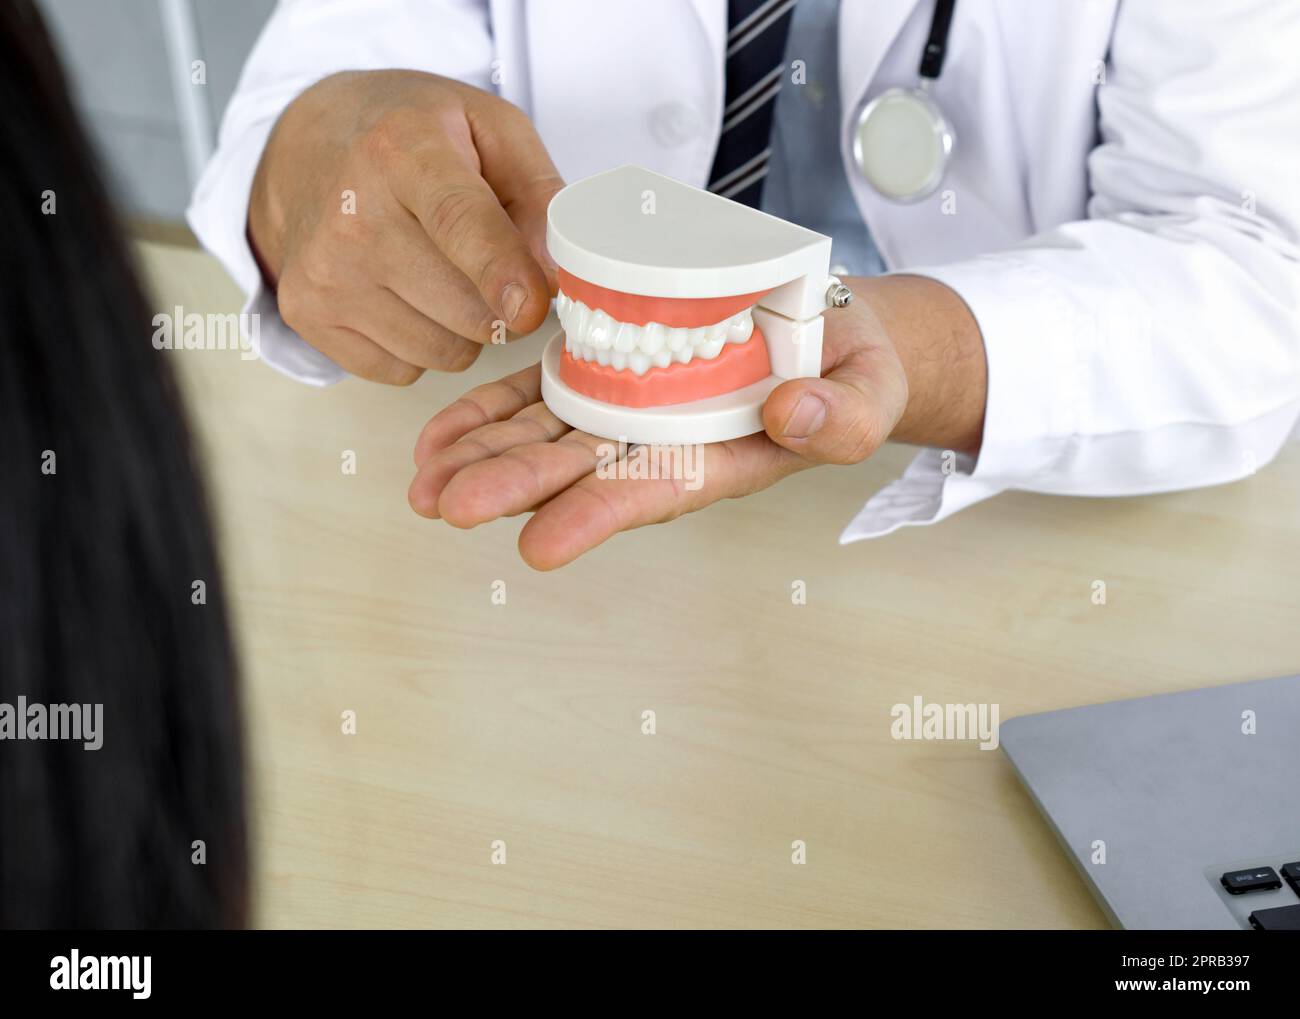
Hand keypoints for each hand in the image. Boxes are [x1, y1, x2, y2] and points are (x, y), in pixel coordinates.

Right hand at [248, 70, 563, 383]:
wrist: (307, 147)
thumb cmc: (410, 137)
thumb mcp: (489, 129)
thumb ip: (539, 195)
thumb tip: (555, 276)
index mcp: (402, 151)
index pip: (458, 222)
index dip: (501, 271)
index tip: (533, 307)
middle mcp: (352, 217)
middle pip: (466, 309)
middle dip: (502, 304)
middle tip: (491, 266)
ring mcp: (324, 274)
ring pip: (443, 352)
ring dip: (464, 329)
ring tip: (442, 273)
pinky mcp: (308, 316)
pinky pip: (404, 370)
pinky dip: (420, 345)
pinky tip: (404, 294)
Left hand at [407, 285, 911, 568]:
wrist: (834, 332)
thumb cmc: (857, 370)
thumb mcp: (873, 392)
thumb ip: (845, 415)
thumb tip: (793, 415)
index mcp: (724, 458)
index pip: (653, 492)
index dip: (597, 517)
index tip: (539, 544)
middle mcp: (665, 442)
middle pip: (580, 470)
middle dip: (513, 486)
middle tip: (445, 505)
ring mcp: (632, 408)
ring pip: (547, 435)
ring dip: (486, 455)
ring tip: (423, 481)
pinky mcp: (610, 369)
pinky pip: (542, 393)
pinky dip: (492, 411)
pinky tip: (441, 436)